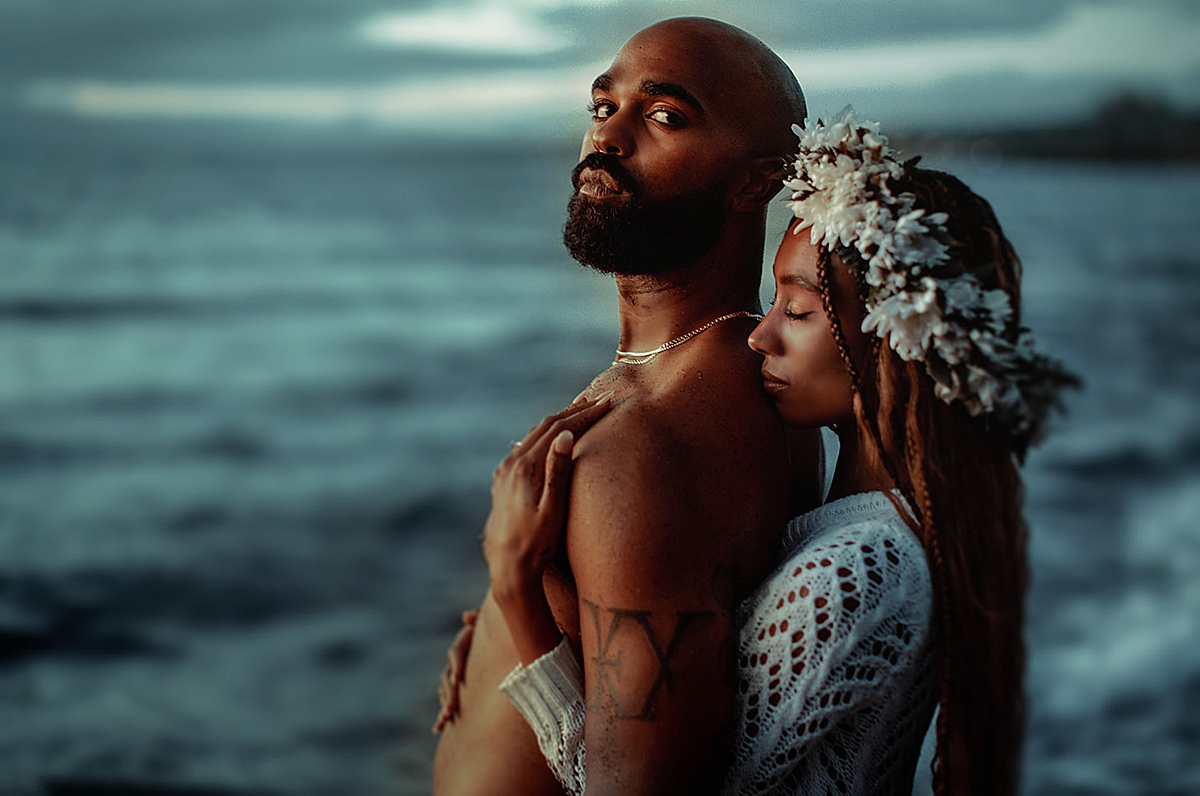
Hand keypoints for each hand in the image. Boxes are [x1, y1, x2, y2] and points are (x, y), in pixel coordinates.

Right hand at [432, 609, 477, 733]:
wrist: (489, 639)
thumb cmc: (492, 626)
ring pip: (445, 691)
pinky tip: (438, 729)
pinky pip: (447, 702)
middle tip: (451, 708)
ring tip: (447, 717)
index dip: (455, 666)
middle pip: (447, 678)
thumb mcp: (488, 617)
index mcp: (462, 644)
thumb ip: (478, 616)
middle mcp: (454, 661)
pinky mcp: (457, 688)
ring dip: (445, 705)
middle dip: (449, 693)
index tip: (456, 678)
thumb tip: (467, 615)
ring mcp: (453, 675)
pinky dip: (442, 716)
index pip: (455, 654)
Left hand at [482, 394, 611, 612]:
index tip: (608, 404)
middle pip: (546, 426)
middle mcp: (511, 464)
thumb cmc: (536, 545)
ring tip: (583, 410)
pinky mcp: (504, 480)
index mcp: (525, 468)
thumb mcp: (552, 510)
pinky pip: (527, 446)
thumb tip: (566, 435)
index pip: (559, 430)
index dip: (585, 415)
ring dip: (561, 422)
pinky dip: (546, 436)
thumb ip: (558, 471)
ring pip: (535, 435)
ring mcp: (505, 471)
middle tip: (601, 401)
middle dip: (575, 412)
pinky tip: (556, 437)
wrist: (508, 569)